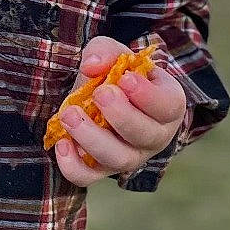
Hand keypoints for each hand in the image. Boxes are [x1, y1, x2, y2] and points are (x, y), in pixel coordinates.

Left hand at [50, 33, 187, 186]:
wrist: (105, 96)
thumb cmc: (119, 74)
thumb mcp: (116, 54)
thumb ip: (106, 52)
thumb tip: (91, 65)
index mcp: (168, 106)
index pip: (168, 106)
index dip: (148, 96)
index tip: (125, 79)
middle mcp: (155, 137)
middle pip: (145, 136)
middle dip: (121, 115)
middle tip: (100, 93)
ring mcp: (130, 157)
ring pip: (118, 159)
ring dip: (92, 138)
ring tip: (71, 115)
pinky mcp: (102, 169)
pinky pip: (89, 177)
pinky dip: (73, 166)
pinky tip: (61, 142)